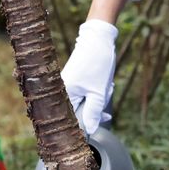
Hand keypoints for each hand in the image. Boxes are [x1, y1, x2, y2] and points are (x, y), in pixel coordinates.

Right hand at [61, 20, 118, 134]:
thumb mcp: (99, 92)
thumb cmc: (97, 63)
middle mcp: (62, 91)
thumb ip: (93, 113)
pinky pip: (86, 94)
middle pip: (79, 112)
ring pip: (85, 103)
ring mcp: (69, 85)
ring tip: (106, 86)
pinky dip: (97, 92)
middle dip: (96, 109)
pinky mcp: (75, 81)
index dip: (85, 125)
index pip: (71, 120)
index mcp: (64, 94)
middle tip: (106, 102)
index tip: (97, 124)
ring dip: (98, 99)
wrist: (98, 39)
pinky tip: (104, 84)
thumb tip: (90, 130)